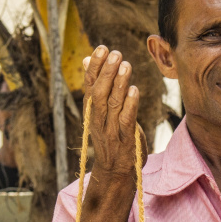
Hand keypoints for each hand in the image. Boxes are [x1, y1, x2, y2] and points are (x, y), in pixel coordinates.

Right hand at [82, 46, 146, 181]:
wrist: (114, 173)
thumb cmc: (109, 138)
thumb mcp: (99, 112)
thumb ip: (95, 86)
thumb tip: (86, 60)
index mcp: (91, 111)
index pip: (90, 85)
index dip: (94, 67)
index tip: (101, 48)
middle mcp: (98, 120)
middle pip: (99, 93)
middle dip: (106, 72)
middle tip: (115, 53)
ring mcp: (110, 131)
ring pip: (112, 105)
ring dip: (118, 84)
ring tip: (126, 65)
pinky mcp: (125, 140)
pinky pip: (126, 121)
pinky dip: (129, 105)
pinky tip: (134, 90)